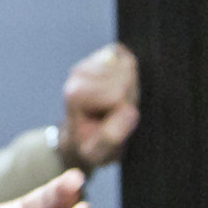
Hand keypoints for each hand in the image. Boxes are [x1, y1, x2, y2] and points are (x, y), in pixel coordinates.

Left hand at [60, 42, 140, 170]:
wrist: (80, 136)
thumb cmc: (91, 145)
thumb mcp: (97, 153)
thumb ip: (110, 137)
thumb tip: (131, 113)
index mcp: (75, 95)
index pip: (118, 95)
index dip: (125, 112)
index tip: (115, 124)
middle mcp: (78, 74)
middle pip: (125, 76)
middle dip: (130, 97)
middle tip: (118, 113)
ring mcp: (89, 62)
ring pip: (128, 64)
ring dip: (131, 86)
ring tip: (118, 103)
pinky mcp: (100, 55)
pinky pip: (126, 54)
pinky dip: (129, 70)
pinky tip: (120, 86)